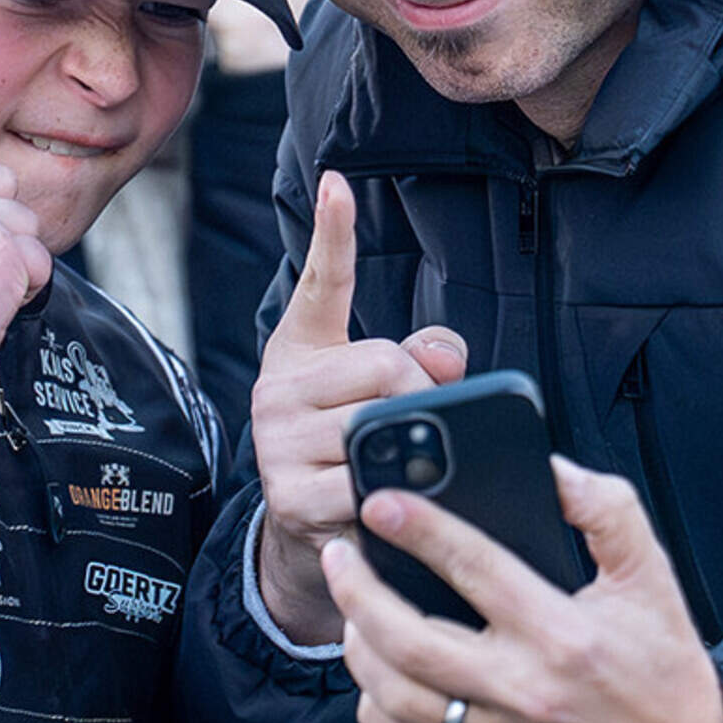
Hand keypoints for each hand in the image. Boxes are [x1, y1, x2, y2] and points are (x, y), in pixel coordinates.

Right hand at [249, 171, 467, 643]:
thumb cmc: (353, 453)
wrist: (312, 539)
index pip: (320, 283)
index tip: (337, 183)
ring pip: (380, 418)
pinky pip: (367, 478)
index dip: (332, 231)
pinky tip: (388, 499)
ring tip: (398, 467)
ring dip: (413, 445)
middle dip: (422, 396)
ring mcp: (276, 441)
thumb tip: (446, 356)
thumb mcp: (381, 399)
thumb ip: (421, 362)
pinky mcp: (290, 494)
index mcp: (301, 351)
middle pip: (384, 362)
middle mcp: (277, 387)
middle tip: (419, 430)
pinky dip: (395, 490)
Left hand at [320, 457, 722, 722]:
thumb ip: (606, 510)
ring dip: (359, 648)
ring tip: (352, 609)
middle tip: (341, 553)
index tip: (380, 503)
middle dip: (360, 592)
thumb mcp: (651, 574)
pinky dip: (376, 709)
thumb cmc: (666, 665)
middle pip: (411, 641)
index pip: (476, 570)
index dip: (421, 530)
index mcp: (563, 634)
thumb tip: (551, 469)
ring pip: (396, 697)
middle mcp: (524, 688)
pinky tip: (376, 673)